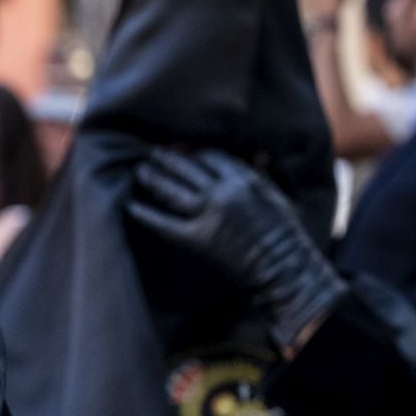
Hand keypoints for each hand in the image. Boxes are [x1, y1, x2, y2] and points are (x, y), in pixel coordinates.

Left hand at [126, 147, 345, 354]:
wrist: (281, 264)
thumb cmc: (283, 231)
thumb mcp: (276, 194)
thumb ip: (260, 174)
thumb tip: (257, 155)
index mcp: (243, 179)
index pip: (211, 157)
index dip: (194, 152)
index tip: (183, 150)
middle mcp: (222, 193)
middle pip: (187, 169)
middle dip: (168, 159)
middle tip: (152, 154)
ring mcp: (207, 215)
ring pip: (172, 191)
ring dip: (153, 178)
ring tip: (140, 171)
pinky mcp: (196, 239)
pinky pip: (163, 223)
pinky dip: (146, 214)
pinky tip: (131, 206)